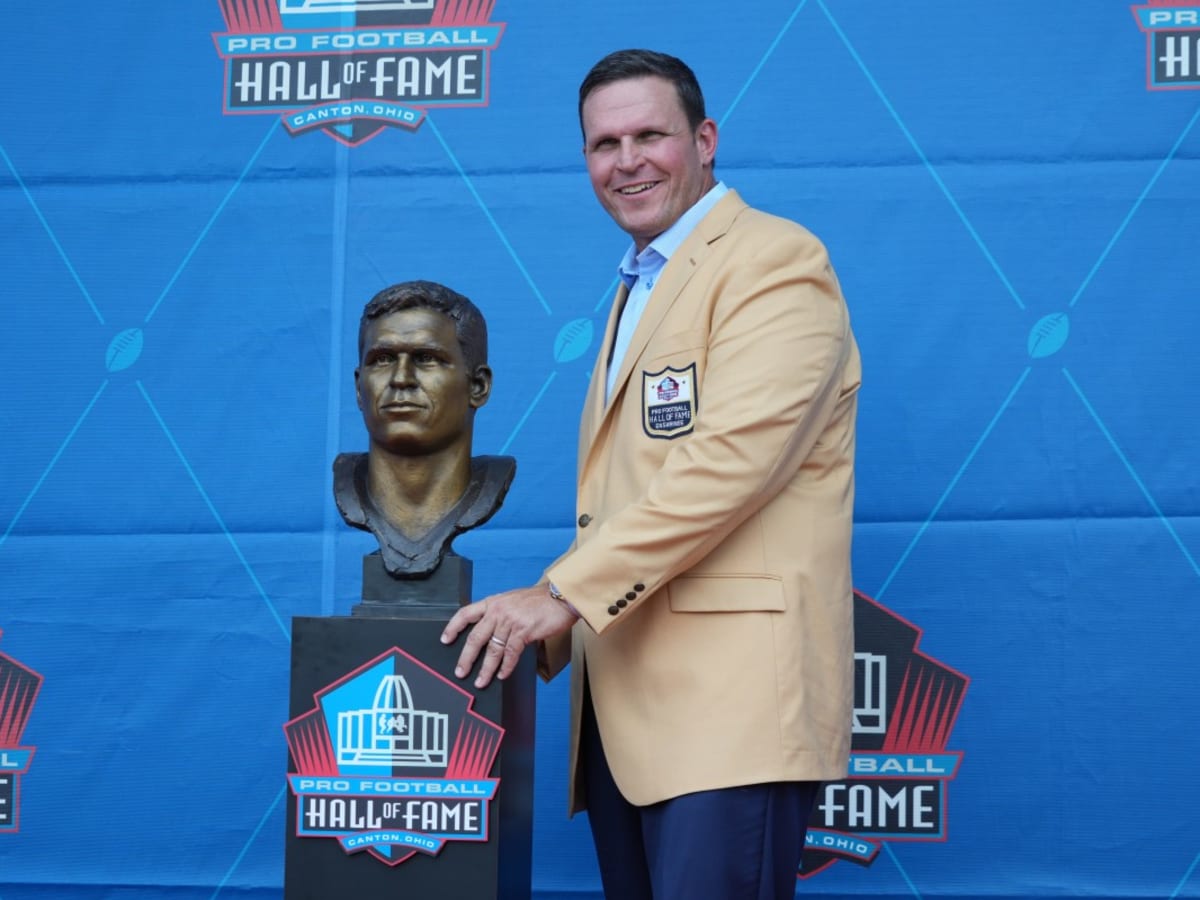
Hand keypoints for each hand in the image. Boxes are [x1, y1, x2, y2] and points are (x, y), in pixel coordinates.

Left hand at [441, 584, 578, 688]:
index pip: (466, 613)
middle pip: (475, 637)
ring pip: (493, 649)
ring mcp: (510, 621)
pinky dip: (506, 667)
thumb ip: (499, 613)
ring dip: (486, 669)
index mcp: (493, 602)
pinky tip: (502, 674)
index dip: (453, 627)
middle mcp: (498, 611)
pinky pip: (510, 653)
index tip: (445, 639)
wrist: (560, 597)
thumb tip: (490, 633)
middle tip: (460, 672)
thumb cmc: (539, 601)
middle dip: (466, 657)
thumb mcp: (512, 601)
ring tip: (481, 681)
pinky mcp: (523, 631)